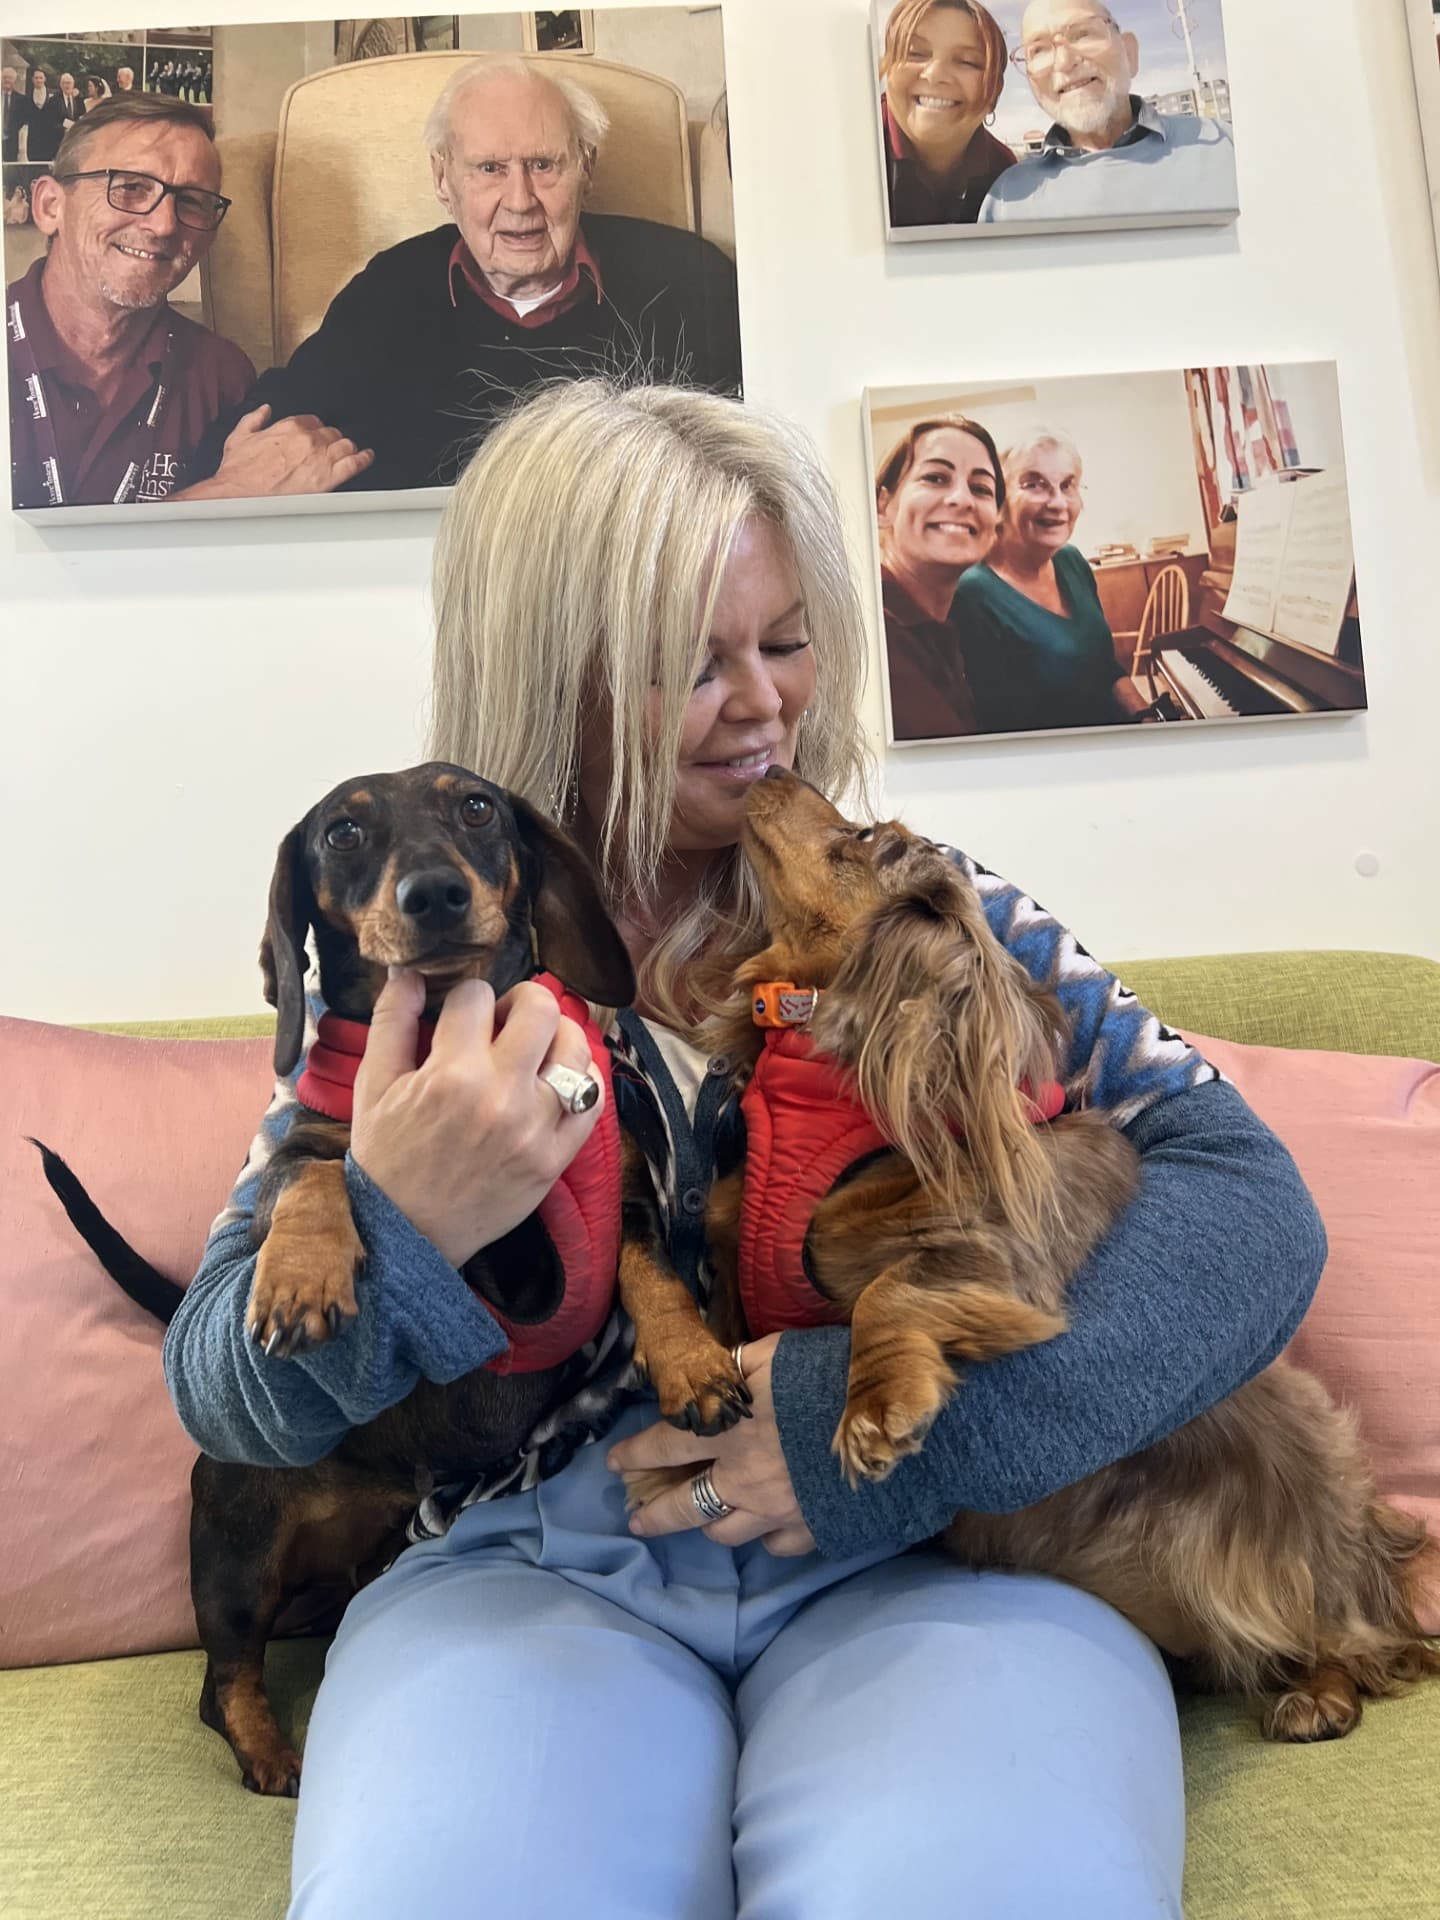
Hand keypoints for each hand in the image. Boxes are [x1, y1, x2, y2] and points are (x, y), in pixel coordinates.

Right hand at [175, 403, 373, 499]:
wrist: (238, 494)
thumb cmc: (238, 471)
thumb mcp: (240, 436)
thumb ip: (255, 419)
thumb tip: (265, 411)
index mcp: (289, 427)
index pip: (313, 422)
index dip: (316, 430)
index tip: (316, 436)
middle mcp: (308, 440)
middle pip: (332, 434)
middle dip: (332, 440)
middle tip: (331, 449)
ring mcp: (320, 459)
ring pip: (345, 446)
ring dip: (348, 448)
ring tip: (351, 452)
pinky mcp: (328, 479)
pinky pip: (354, 464)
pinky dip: (364, 459)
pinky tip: (366, 458)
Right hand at [349, 968, 603, 1270]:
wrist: (405, 1234)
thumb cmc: (386, 1158)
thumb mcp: (373, 1086)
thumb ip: (391, 1021)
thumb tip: (409, 970)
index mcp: (451, 1074)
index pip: (476, 996)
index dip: (465, 999)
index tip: (459, 1017)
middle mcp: (500, 1096)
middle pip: (541, 1008)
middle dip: (520, 1001)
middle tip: (503, 1023)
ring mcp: (535, 1129)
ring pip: (575, 1049)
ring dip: (555, 1037)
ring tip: (533, 1050)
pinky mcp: (555, 1158)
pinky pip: (592, 1100)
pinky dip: (582, 1080)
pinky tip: (557, 1080)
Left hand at [607, 1336, 816, 1556]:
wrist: (891, 1422)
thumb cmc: (827, 1375)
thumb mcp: (775, 1352)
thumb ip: (738, 1365)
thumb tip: (716, 1371)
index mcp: (726, 1431)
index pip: (664, 1443)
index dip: (635, 1454)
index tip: (613, 1463)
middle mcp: (742, 1477)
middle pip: (684, 1506)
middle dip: (654, 1514)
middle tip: (636, 1520)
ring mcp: (776, 1509)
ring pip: (726, 1533)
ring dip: (709, 1526)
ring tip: (703, 1522)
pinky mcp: (811, 1527)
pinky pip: (776, 1545)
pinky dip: (767, 1536)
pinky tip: (766, 1527)